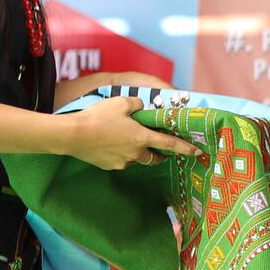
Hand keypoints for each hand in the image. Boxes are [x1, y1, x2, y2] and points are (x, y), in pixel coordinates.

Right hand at [63, 96, 202, 170]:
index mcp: (142, 138)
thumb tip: (142, 107)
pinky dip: (120, 154)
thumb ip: (137, 104)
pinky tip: (109, 144)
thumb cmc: (98, 117)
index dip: (185, 148)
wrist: (72, 135)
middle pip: (154, 157)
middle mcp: (136, 153)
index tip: (197, 152)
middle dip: (159, 155)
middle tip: (159, 149)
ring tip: (125, 141)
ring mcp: (122, 162)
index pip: (170, 144)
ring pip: (136, 159)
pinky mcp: (109, 166)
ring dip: (137, 152)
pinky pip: (120, 161)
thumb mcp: (121, 103)